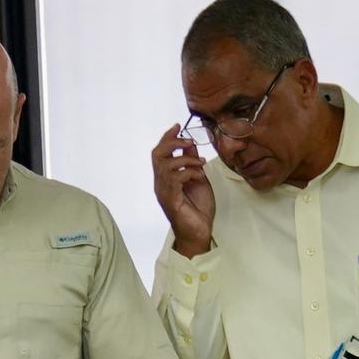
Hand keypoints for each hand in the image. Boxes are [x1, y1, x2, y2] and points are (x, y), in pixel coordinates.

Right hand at [151, 126, 217, 257]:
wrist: (199, 232)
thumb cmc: (198, 208)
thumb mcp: (198, 179)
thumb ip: (192, 162)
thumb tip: (190, 143)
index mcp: (166, 177)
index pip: (160, 152)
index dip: (167, 137)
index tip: (178, 126)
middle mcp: (161, 183)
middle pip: (157, 155)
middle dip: (172, 143)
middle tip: (187, 141)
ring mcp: (164, 192)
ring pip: (166, 165)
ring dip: (186, 159)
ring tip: (201, 163)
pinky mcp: (171, 200)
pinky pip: (176, 179)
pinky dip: (190, 172)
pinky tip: (200, 176)